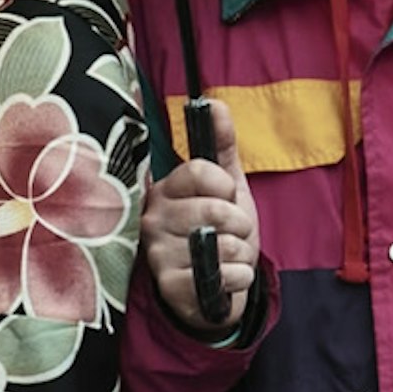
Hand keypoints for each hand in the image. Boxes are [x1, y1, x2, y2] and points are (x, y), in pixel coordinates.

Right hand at [142, 105, 256, 329]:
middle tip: (230, 232)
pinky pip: (226, 274)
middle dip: (239, 223)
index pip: (201, 170)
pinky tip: (222, 278)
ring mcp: (158, 253)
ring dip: (240, 252)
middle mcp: (153, 218)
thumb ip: (221, 147)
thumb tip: (215, 103)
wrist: (213, 288)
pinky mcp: (170, 286)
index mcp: (164, 190)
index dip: (225, 185)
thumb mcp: (226, 187)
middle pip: (215, 208)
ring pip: (223, 243)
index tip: (225, 196)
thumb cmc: (217, 232)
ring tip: (224, 256)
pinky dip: (238, 277)